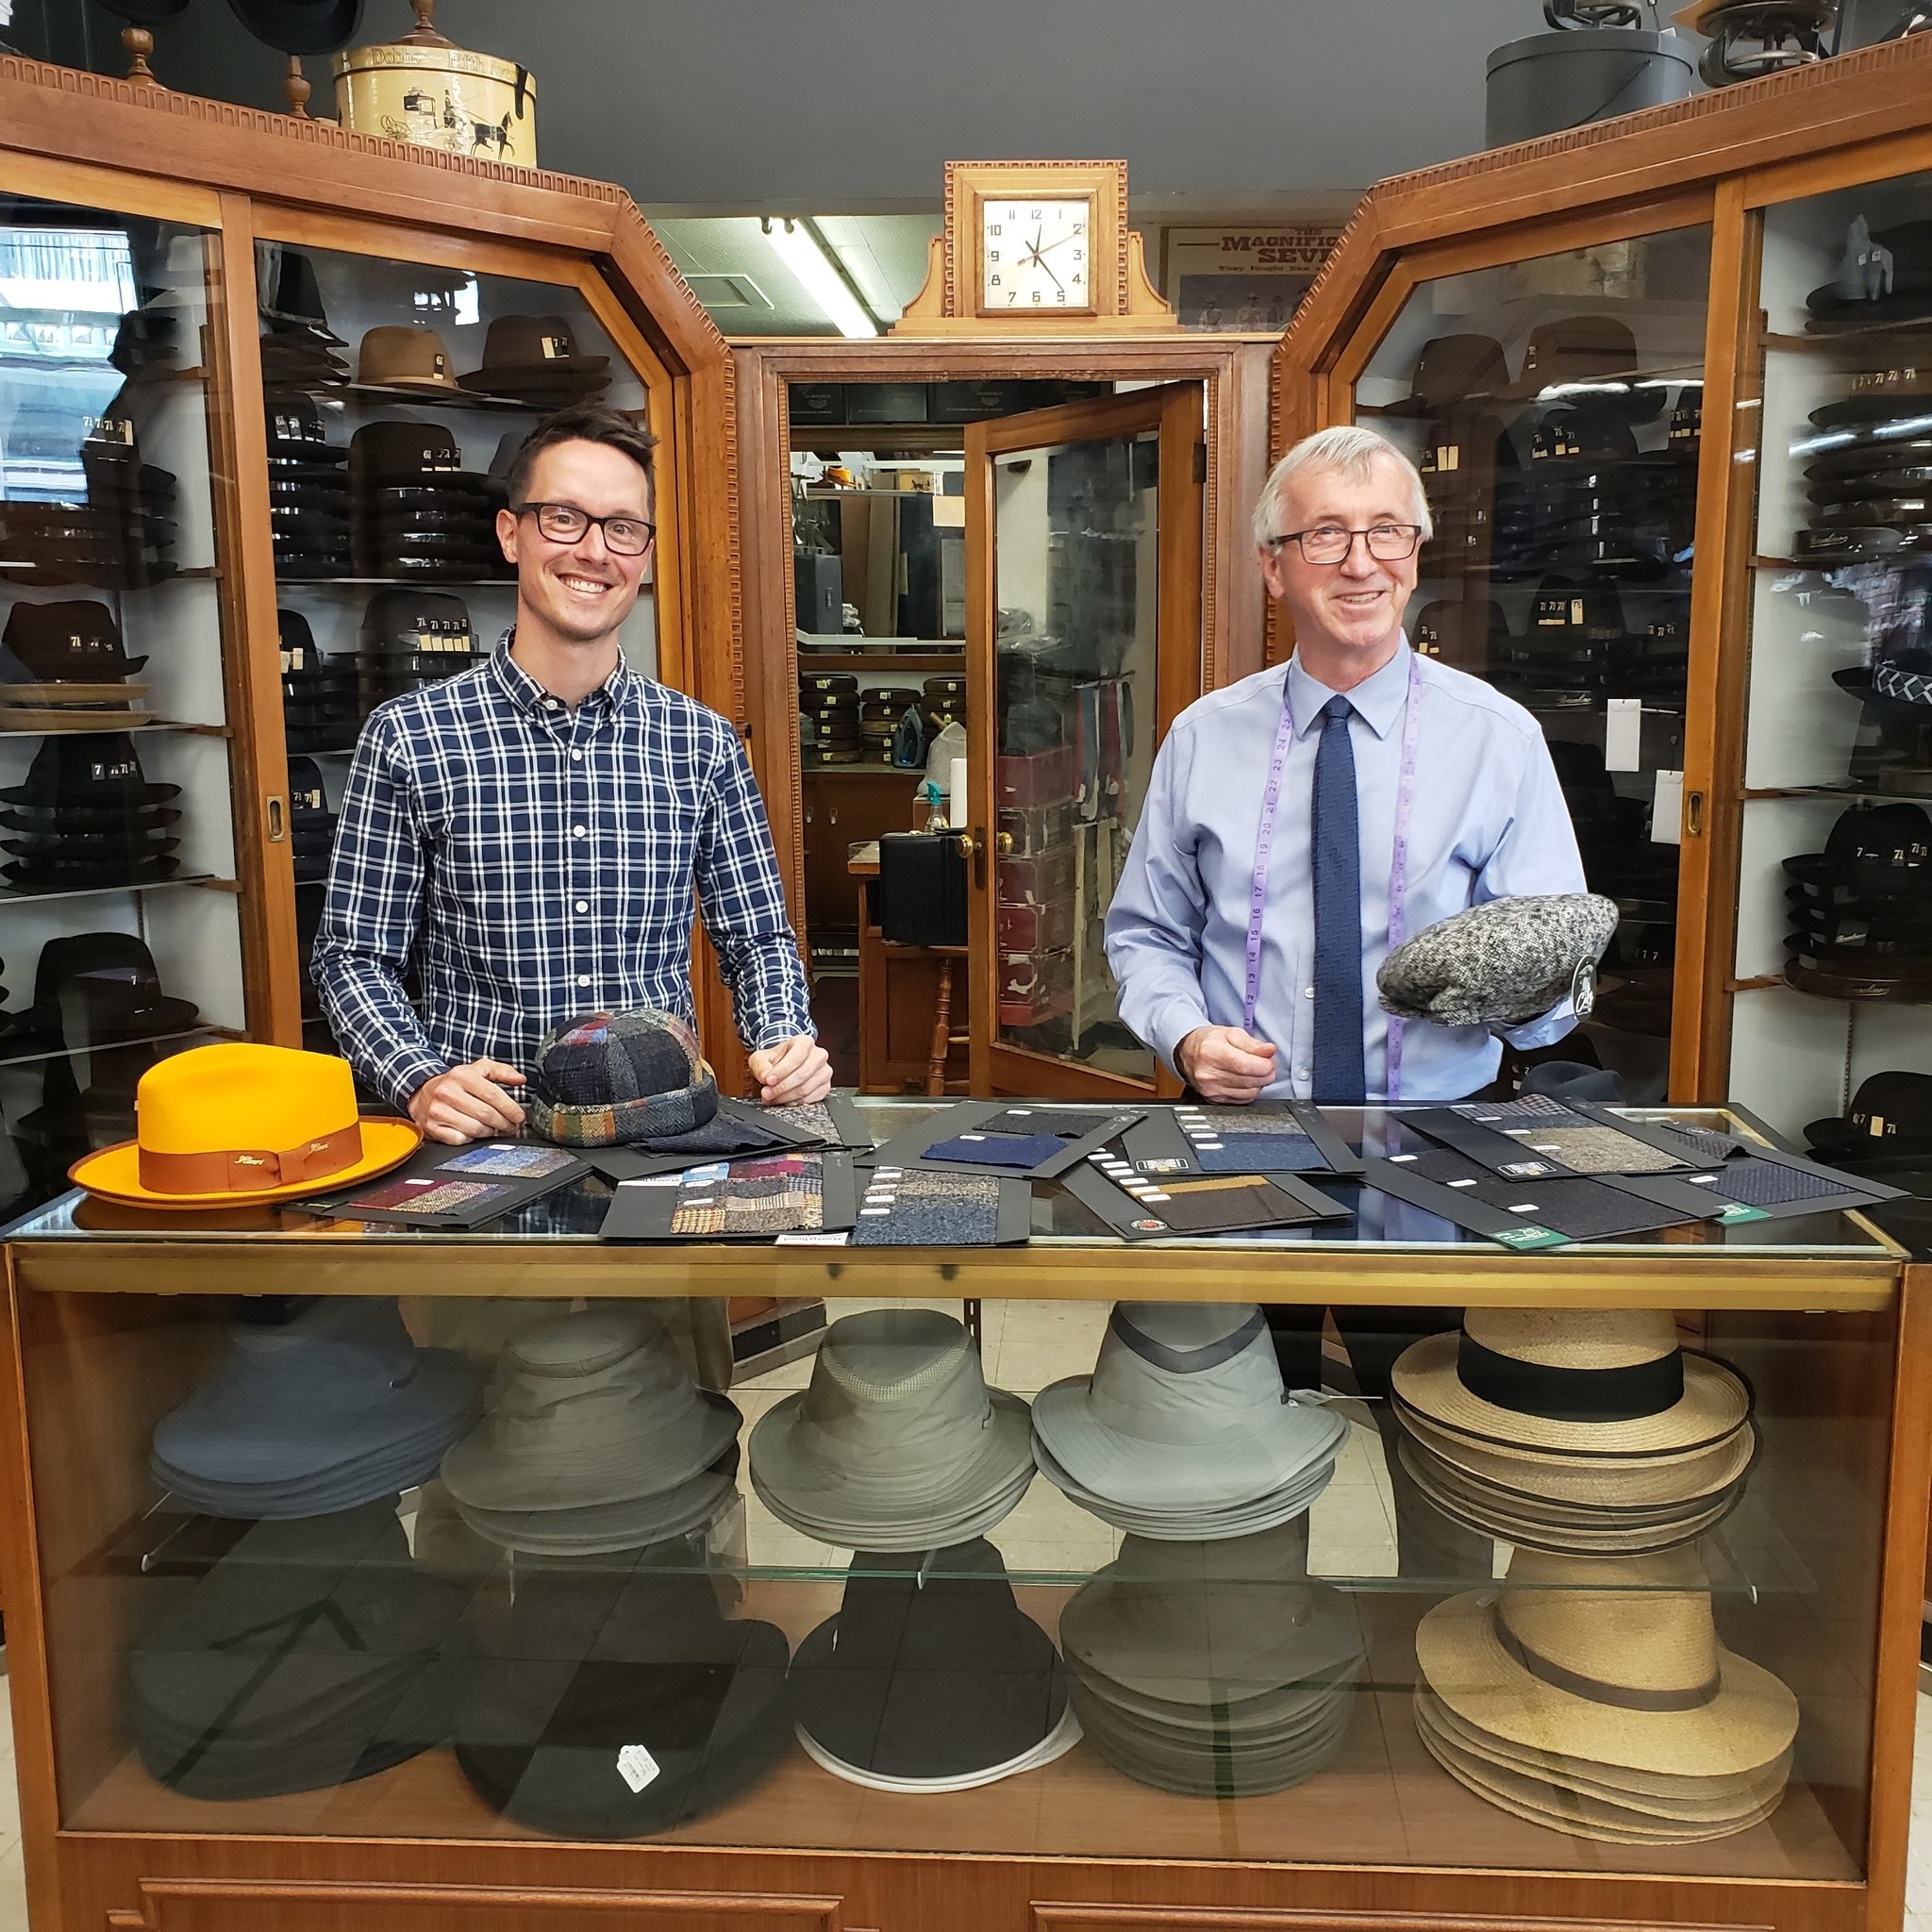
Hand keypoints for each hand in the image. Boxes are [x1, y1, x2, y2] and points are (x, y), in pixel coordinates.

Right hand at [407, 1059, 526, 1144]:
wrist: (421, 1094)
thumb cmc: (455, 1083)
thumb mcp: (478, 1070)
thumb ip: (502, 1071)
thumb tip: (521, 1079)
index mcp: (461, 1075)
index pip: (492, 1094)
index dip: (509, 1108)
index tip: (519, 1116)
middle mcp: (447, 1092)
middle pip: (485, 1114)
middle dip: (504, 1123)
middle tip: (511, 1126)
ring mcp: (438, 1111)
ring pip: (475, 1129)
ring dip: (489, 1132)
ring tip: (493, 1128)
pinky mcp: (432, 1127)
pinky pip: (460, 1139)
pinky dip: (471, 1138)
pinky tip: (474, 1132)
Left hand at [747, 1034, 832, 1105]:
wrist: (785, 1064)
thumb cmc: (776, 1060)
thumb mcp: (761, 1058)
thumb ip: (761, 1066)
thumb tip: (765, 1077)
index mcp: (805, 1042)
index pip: (797, 1056)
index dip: (782, 1070)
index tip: (768, 1080)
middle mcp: (819, 1055)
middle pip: (802, 1074)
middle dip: (782, 1087)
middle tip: (767, 1093)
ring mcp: (825, 1071)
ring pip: (806, 1089)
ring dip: (786, 1097)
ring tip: (772, 1098)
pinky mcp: (825, 1086)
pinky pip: (811, 1099)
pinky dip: (795, 1103)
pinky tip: (784, 1101)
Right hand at [1174, 1026, 1277, 1102]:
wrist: (1188, 1053)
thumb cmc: (1209, 1042)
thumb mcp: (1231, 1033)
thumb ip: (1252, 1043)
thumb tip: (1269, 1050)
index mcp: (1211, 1052)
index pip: (1244, 1065)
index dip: (1263, 1066)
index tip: (1270, 1062)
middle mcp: (1208, 1074)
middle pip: (1248, 1080)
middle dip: (1265, 1074)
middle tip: (1267, 1065)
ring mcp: (1210, 1090)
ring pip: (1249, 1092)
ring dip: (1259, 1083)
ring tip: (1255, 1071)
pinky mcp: (1214, 1100)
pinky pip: (1243, 1100)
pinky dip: (1250, 1091)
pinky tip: (1246, 1080)